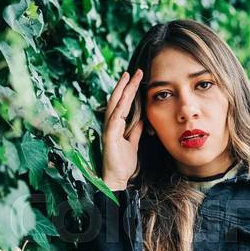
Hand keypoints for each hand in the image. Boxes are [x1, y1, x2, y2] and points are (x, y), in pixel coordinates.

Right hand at [102, 69, 143, 189]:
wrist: (118, 179)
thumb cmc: (123, 163)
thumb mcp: (133, 143)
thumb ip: (135, 131)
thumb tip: (141, 119)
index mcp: (117, 125)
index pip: (123, 103)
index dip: (129, 90)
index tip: (136, 77)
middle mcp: (110, 124)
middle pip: (117, 100)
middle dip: (126, 85)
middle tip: (134, 71)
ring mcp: (108, 129)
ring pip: (115, 105)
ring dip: (122, 91)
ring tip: (128, 77)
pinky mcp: (108, 137)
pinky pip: (114, 120)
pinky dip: (119, 109)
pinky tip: (124, 99)